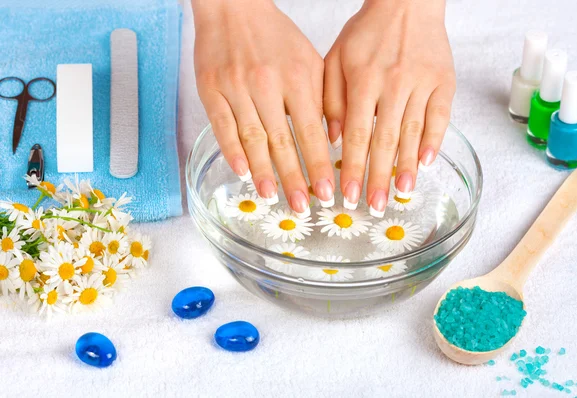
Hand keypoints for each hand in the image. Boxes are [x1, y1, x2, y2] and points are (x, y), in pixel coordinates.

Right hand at [192, 0, 333, 216]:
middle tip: (302, 206)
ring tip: (272, 197)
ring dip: (263, 171)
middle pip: (282, 141)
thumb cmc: (276, 36)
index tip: (326, 192)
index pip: (311, 131)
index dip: (319, 165)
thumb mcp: (310, 61)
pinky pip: (223, 127)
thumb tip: (333, 140)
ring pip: (252, 138)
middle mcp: (267, 84)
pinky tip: (242, 172)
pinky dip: (232, 151)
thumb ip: (322, 99)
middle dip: (293, 178)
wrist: (233, 8)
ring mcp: (236, 88)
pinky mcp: (211, 90)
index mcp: (298, 77)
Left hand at [324, 0, 454, 215]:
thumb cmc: (367, 32)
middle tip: (373, 206)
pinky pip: (440, 116)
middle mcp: (393, 83)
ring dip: (406, 166)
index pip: (356, 133)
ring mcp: (422, 82)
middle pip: (384, 139)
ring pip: (412, 132)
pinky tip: (427, 163)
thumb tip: (335, 139)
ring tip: (401, 193)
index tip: (347, 195)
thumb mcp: (336, 58)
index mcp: (363, 79)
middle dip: (377, 177)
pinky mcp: (444, 81)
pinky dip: (434, 140)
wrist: (407, 3)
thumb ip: (331, 98)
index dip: (352, 167)